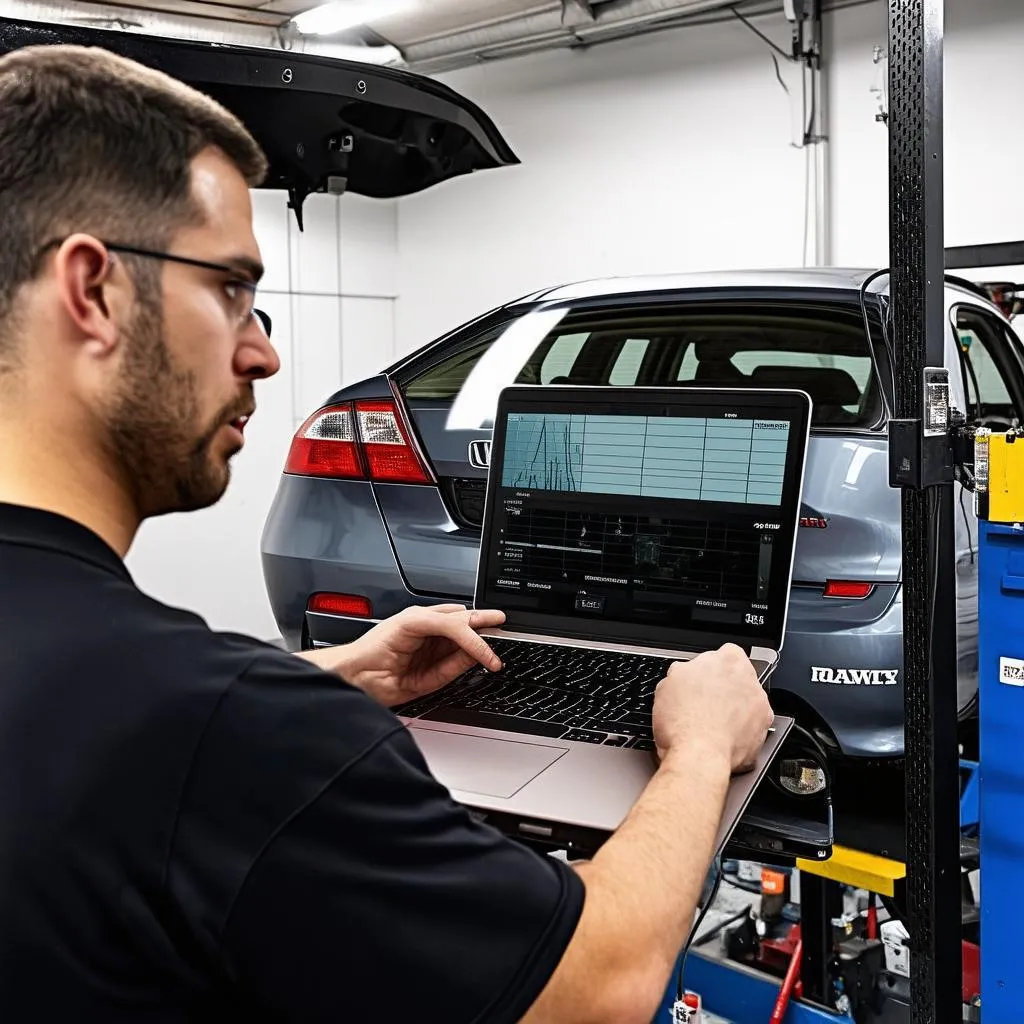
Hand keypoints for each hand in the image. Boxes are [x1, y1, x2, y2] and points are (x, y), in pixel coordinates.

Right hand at [304, 605, 504, 706]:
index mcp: (423, 639)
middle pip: (461, 619)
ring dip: (482, 628)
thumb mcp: (428, 678)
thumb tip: (476, 656)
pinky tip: (480, 647)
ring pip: (458, 620)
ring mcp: (417, 620)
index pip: (457, 631)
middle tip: (505, 625)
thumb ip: (451, 666)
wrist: (354, 680)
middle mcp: (422, 626)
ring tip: (500, 636)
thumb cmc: (378, 681)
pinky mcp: (412, 620)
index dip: (479, 634)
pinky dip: (468, 637)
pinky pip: (449, 626)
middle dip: (485, 623)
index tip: (498, 642)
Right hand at [652, 644, 772, 772]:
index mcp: (728, 660)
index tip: (700, 680)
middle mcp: (750, 680)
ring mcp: (760, 706)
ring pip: (746, 704)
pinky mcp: (763, 732)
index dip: (710, 669)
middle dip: (724, 690)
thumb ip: (682, 673)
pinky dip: (739, 733)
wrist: (698, 755)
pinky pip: (751, 728)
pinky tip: (719, 739)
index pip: (725, 654)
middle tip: (703, 704)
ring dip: (733, 711)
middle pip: (738, 679)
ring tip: (710, 725)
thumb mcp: (667, 685)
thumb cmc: (682, 721)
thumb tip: (683, 676)